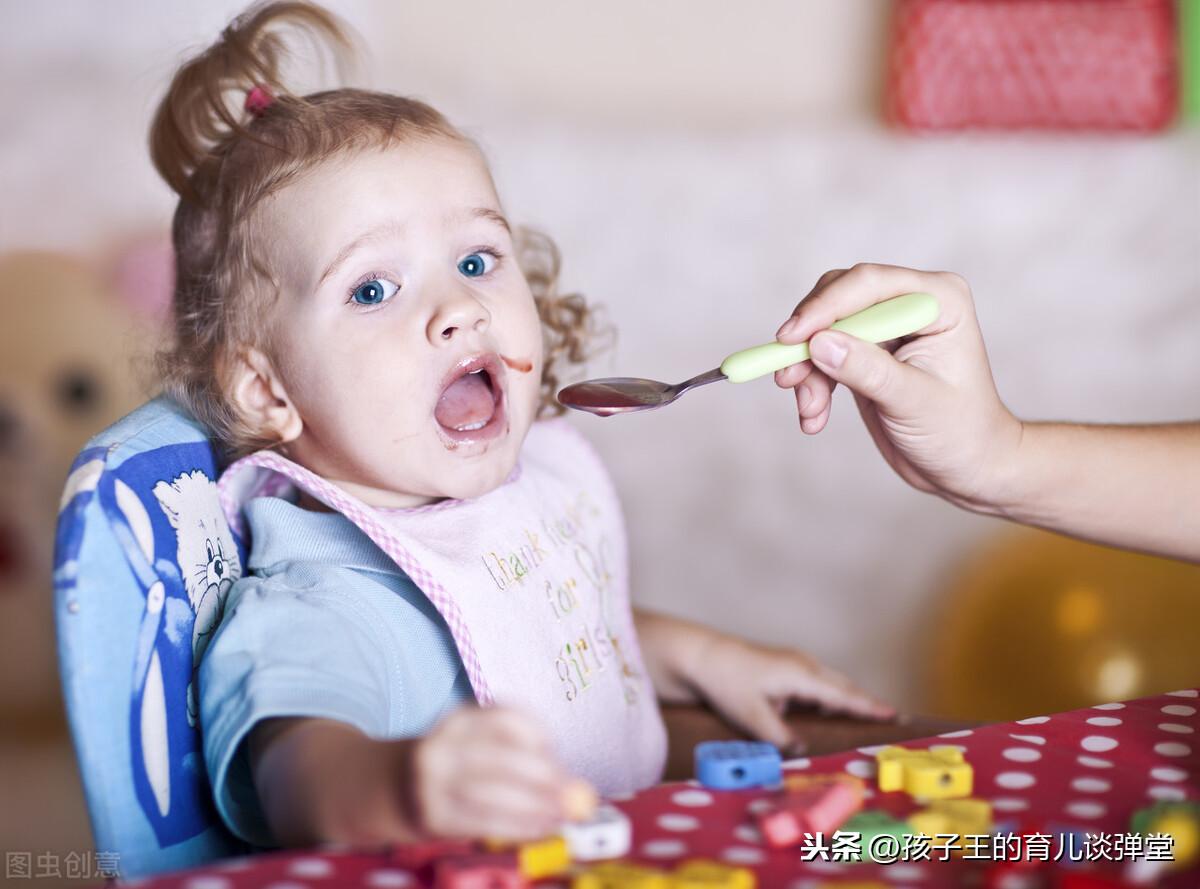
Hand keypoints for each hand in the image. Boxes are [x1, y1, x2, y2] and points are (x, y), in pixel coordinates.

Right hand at [412, 706, 585, 840]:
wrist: (399, 788)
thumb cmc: (460, 764)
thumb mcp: (479, 741)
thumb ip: (523, 753)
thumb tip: (573, 783)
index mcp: (458, 719)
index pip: (503, 717)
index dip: (536, 732)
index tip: (556, 748)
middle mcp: (441, 747)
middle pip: (502, 758)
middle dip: (545, 777)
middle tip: (574, 794)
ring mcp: (432, 784)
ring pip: (494, 795)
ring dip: (535, 807)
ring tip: (561, 815)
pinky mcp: (433, 816)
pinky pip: (484, 822)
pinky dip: (518, 826)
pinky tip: (539, 827)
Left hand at [683, 632, 894, 753]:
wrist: (701, 655)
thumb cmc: (726, 683)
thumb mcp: (752, 716)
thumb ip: (780, 736)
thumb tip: (803, 750)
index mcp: (801, 675)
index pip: (843, 696)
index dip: (869, 707)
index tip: (895, 714)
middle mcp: (803, 665)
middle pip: (843, 686)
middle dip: (867, 701)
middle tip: (894, 715)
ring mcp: (793, 662)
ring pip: (830, 682)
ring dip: (849, 697)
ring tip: (869, 713)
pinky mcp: (783, 666)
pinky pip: (816, 681)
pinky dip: (830, 693)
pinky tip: (829, 707)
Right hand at [774, 263, 1022, 512]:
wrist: (966, 466)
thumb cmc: (960, 433)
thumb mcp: (913, 402)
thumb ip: (868, 370)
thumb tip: (819, 343)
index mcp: (939, 300)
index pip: (869, 284)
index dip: (824, 308)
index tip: (790, 340)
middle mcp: (910, 303)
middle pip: (838, 299)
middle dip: (809, 340)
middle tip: (787, 377)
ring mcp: (886, 327)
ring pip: (823, 329)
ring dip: (807, 370)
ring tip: (809, 410)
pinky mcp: (865, 351)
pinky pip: (822, 354)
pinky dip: (811, 384)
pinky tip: (814, 417)